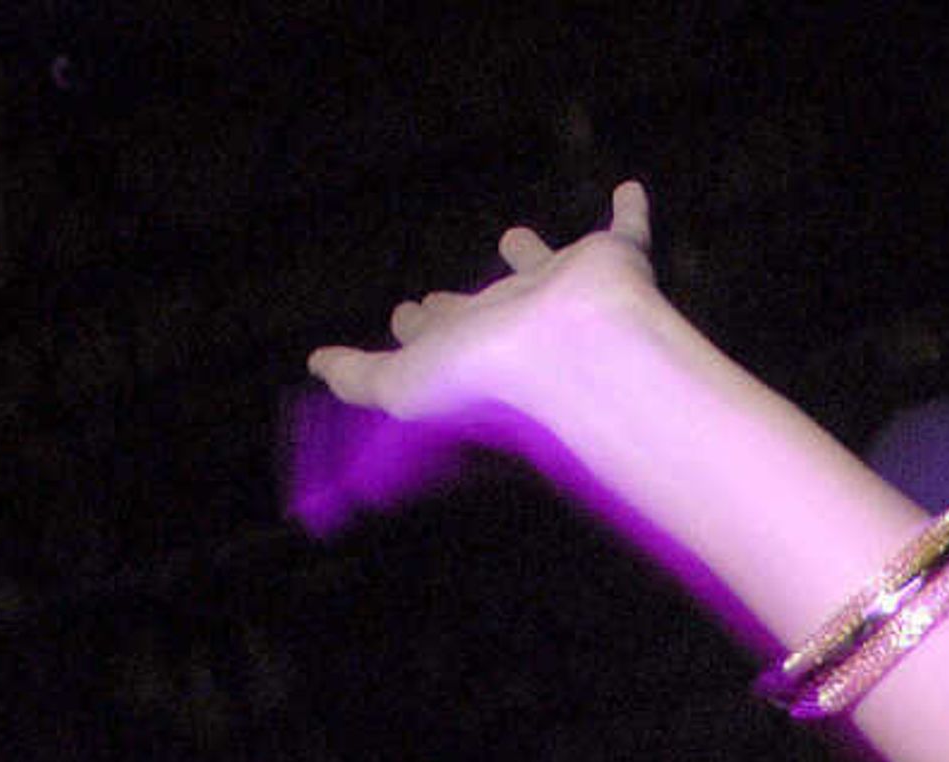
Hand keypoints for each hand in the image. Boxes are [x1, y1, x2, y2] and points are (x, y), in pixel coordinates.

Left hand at [297, 184, 672, 528]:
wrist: (570, 353)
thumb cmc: (486, 377)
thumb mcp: (399, 383)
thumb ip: (358, 376)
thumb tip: (317, 365)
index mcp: (475, 352)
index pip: (441, 338)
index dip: (420, 329)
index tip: (405, 315)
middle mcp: (520, 324)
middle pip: (485, 309)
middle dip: (460, 304)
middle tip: (434, 297)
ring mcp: (567, 296)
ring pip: (545, 269)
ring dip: (532, 255)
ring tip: (515, 237)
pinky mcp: (613, 267)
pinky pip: (627, 232)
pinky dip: (630, 213)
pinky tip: (630, 192)